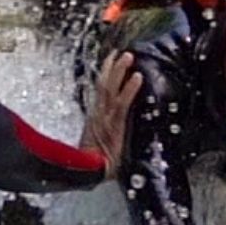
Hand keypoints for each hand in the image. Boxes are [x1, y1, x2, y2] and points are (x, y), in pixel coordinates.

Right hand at [79, 50, 141, 179]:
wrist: (88, 173)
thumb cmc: (93, 165)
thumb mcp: (97, 145)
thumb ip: (103, 136)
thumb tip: (108, 136)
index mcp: (95, 116)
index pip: (100, 90)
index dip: (106, 74)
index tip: (111, 59)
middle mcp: (98, 113)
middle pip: (103, 83)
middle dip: (111, 66)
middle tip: (120, 51)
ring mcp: (105, 117)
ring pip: (111, 88)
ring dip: (120, 70)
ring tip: (129, 56)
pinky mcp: (113, 124)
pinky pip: (122, 102)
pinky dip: (130, 88)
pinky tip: (138, 77)